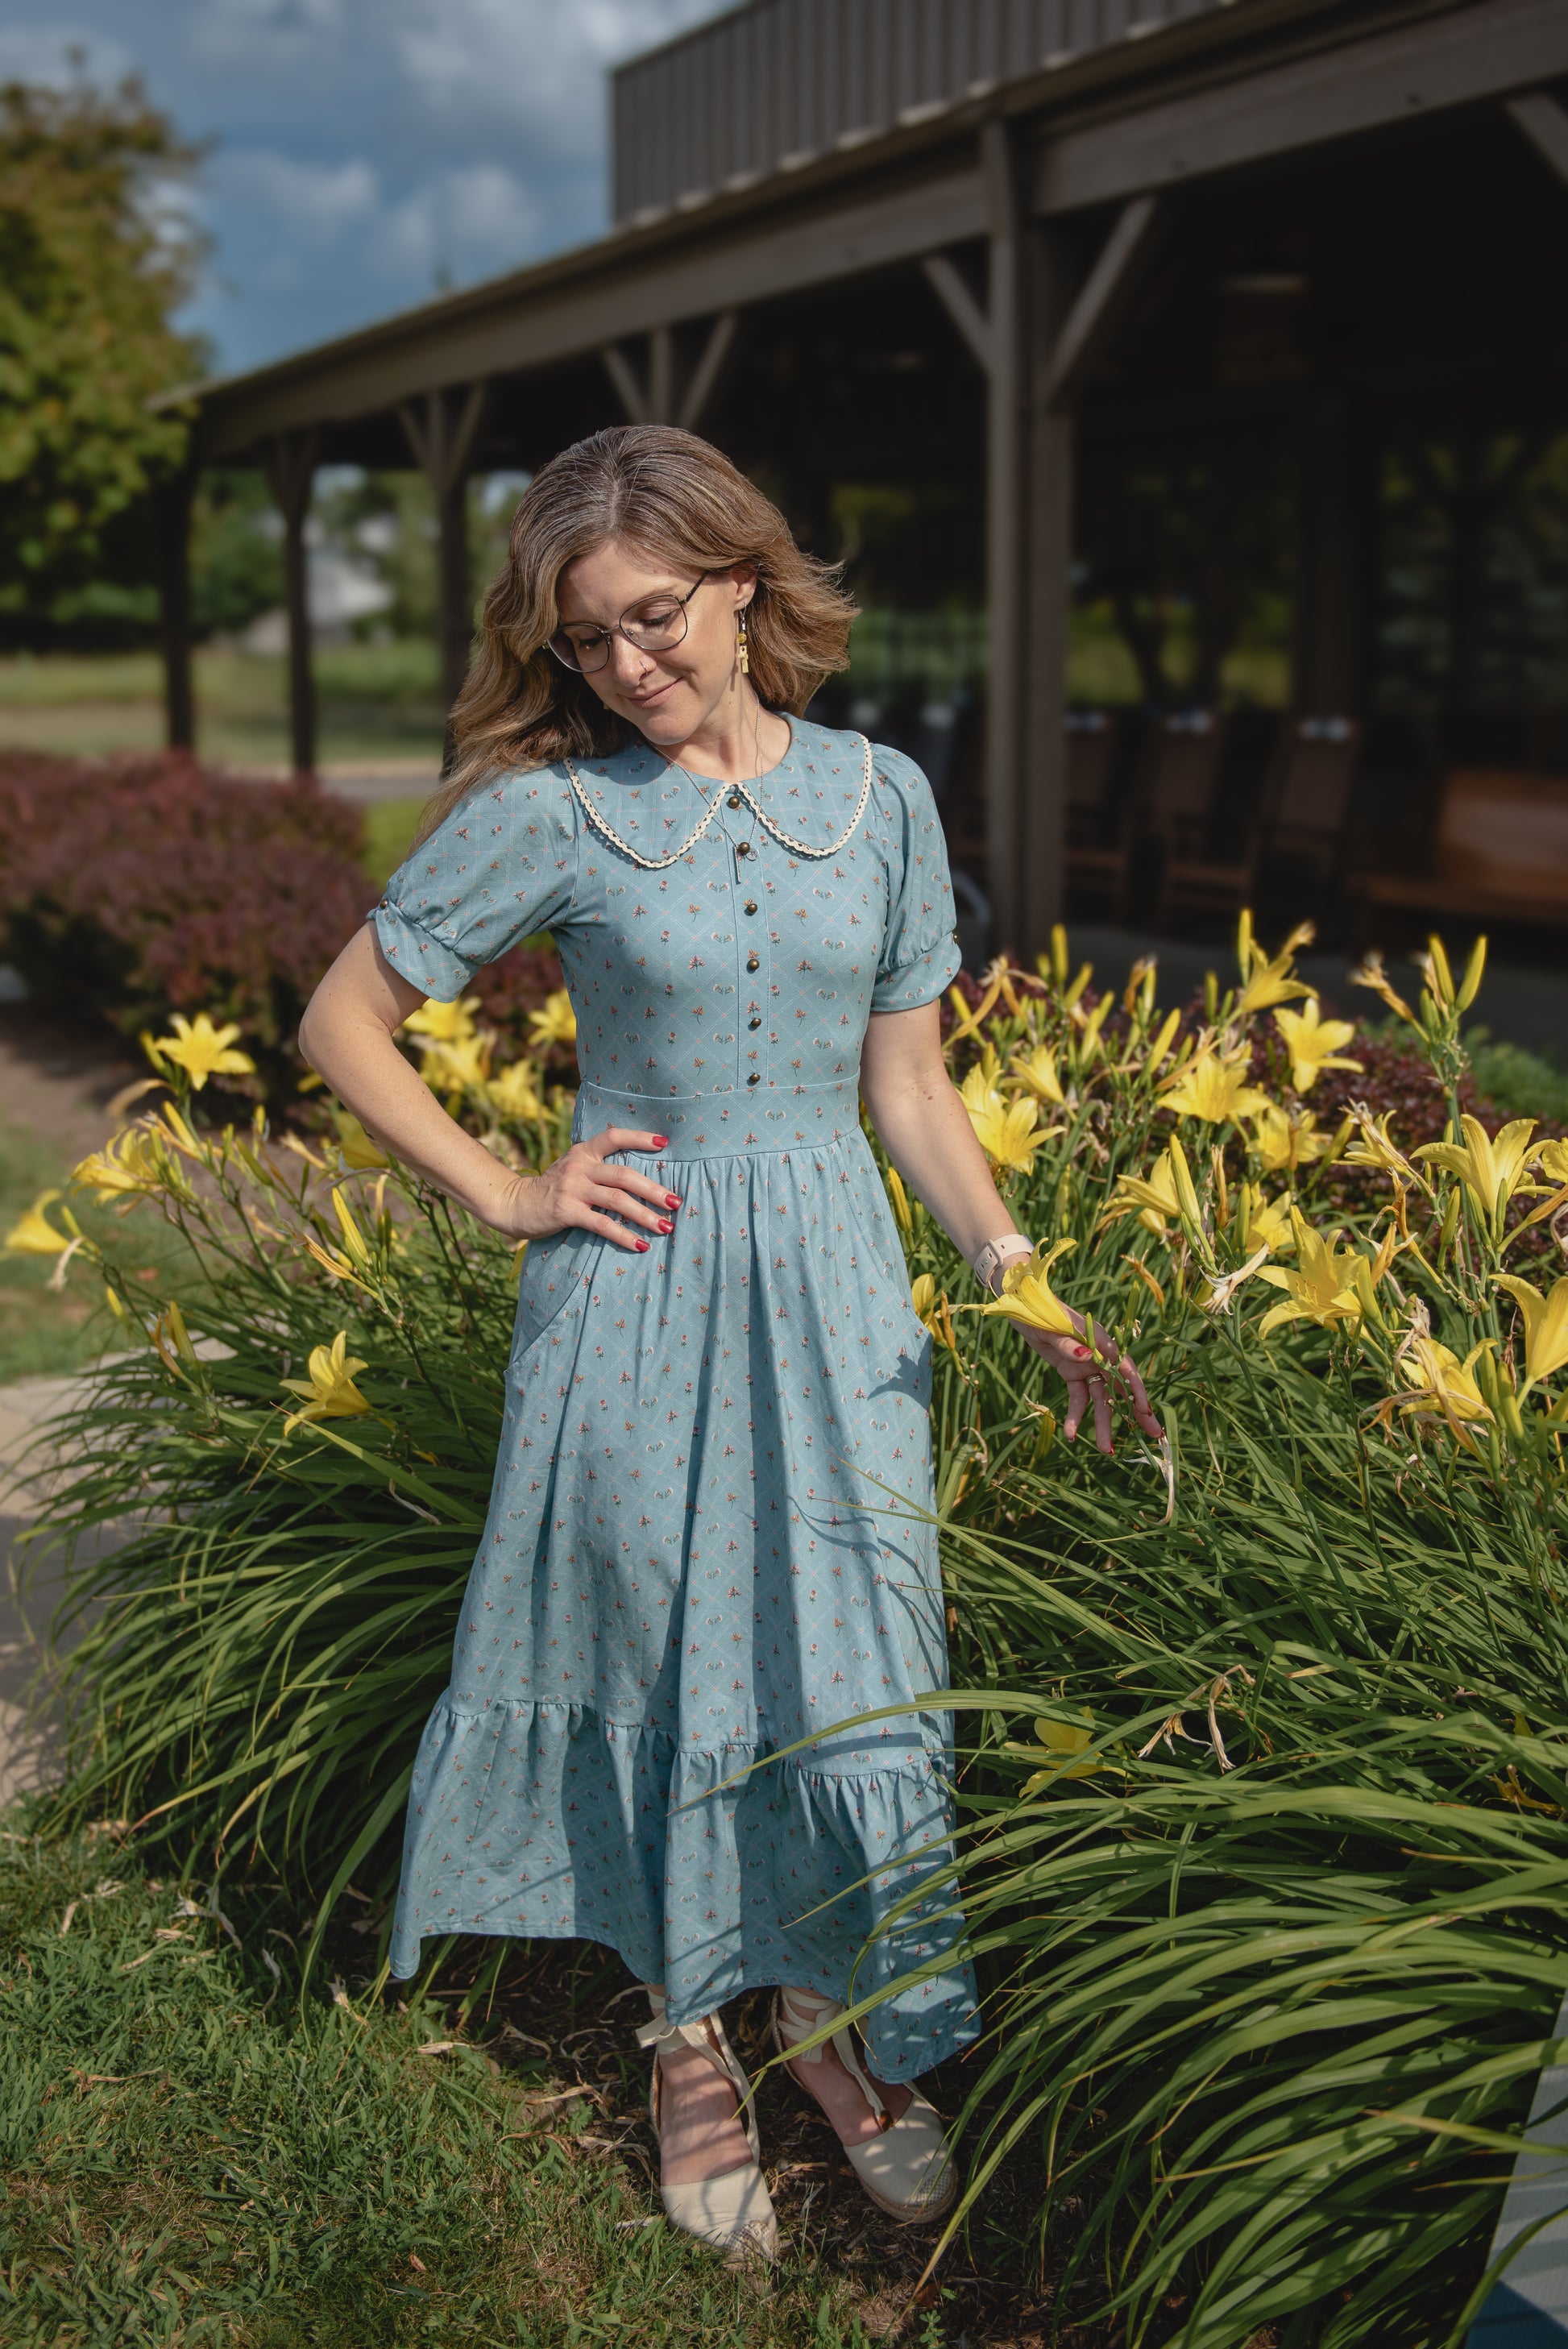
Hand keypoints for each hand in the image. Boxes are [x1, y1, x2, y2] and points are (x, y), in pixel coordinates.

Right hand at [492, 1124, 680, 1250]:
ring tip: (666, 1226)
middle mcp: (579, 1166)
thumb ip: (598, 1168)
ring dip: (645, 1215)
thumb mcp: (573, 1169)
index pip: (614, 1137)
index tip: (665, 1143)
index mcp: (583, 1152)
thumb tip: (639, 1178)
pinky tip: (640, 1245)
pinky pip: (601, 1224)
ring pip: (617, 1200)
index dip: (640, 1138)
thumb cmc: (552, 1188)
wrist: (515, 1204)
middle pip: (624, 1175)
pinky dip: (623, 1235)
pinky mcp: (566, 1211)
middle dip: (654, 1190)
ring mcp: (572, 1188)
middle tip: (676, 1202)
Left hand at [1014, 1309, 1161, 1455]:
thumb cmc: (1040, 1310)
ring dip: (1102, 1423)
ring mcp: (1085, 1365)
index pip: (1124, 1368)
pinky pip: (1077, 1398)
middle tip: (1152, 1435)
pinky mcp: (1070, 1372)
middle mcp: (1098, 1354)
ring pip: (1099, 1398)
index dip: (1136, 1390)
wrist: (1022, 1304)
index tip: (1145, 1411)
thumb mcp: (1052, 1326)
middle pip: (1120, 1387)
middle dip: (1135, 1412)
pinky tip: (1070, 1434)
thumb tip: (1087, 1358)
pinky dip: (1075, 1416)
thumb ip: (1069, 1344)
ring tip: (1105, 1449)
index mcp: (1100, 1340)